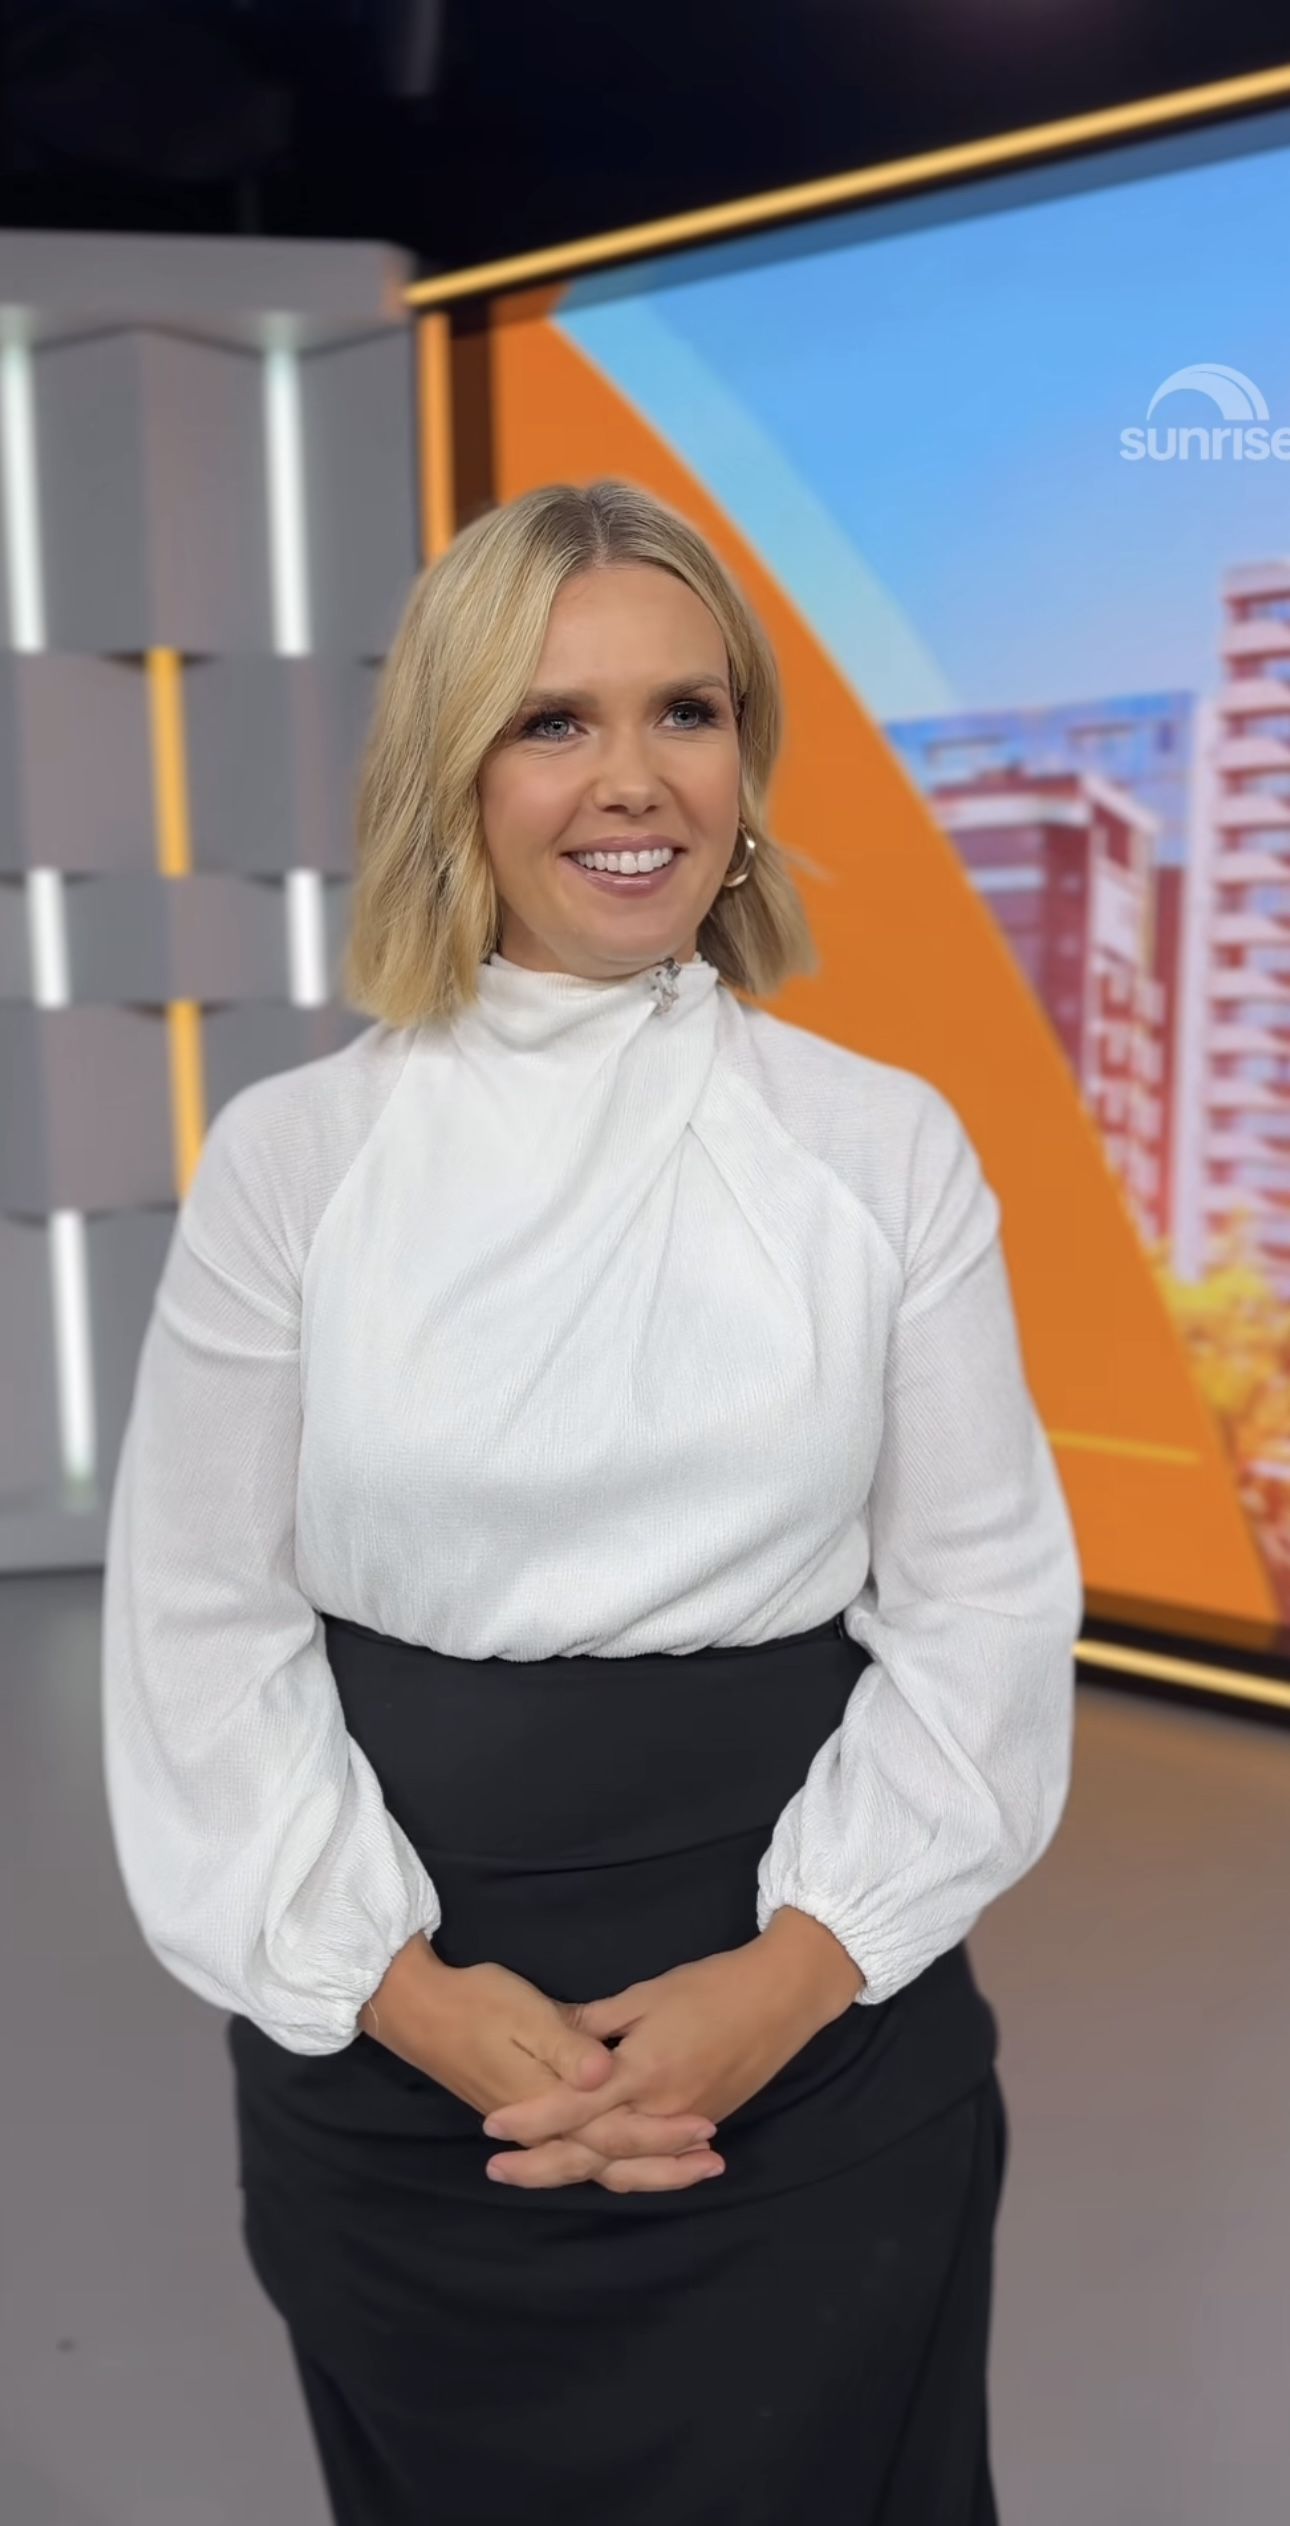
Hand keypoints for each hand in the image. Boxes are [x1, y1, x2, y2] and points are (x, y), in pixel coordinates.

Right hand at [359, 1933, 721, 2192]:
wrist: (419, 2009)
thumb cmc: (476, 2002)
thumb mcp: (525, 2013)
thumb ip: (568, 2046)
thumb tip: (604, 2071)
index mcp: (553, 2094)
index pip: (615, 2129)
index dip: (662, 2132)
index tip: (706, 2129)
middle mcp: (547, 2123)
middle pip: (613, 2158)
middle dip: (666, 2164)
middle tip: (715, 2160)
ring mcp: (537, 2126)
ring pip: (599, 2163)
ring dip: (648, 2168)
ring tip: (696, 2164)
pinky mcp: (531, 2116)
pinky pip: (582, 2152)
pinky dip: (618, 2159)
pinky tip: (640, 2154)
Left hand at [482, 1919, 859, 2191]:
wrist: (782, 1998)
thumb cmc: (713, 1985)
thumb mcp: (649, 1992)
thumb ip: (598, 2021)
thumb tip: (555, 2033)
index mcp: (643, 2069)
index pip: (574, 2104)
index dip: (532, 2118)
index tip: (492, 2127)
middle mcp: (661, 2108)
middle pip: (592, 2151)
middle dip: (542, 2164)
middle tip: (496, 2171)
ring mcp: (686, 2123)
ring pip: (623, 2164)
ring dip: (578, 2173)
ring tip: (538, 2175)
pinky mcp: (706, 2123)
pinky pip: (655, 2158)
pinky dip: (624, 2169)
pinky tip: (599, 2171)